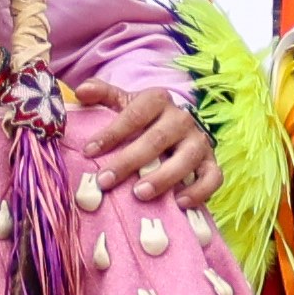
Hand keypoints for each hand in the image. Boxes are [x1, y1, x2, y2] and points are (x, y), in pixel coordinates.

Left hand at [71, 78, 211, 206]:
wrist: (175, 126)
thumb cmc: (141, 117)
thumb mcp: (122, 101)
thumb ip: (102, 94)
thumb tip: (81, 91)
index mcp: (158, 100)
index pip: (134, 115)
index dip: (112, 133)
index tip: (89, 151)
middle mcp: (182, 119)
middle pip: (157, 139)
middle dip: (129, 161)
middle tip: (105, 181)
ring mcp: (199, 141)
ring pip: (186, 159)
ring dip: (163, 178)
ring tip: (140, 194)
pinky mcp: (212, 162)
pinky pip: (212, 177)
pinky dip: (199, 191)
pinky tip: (179, 204)